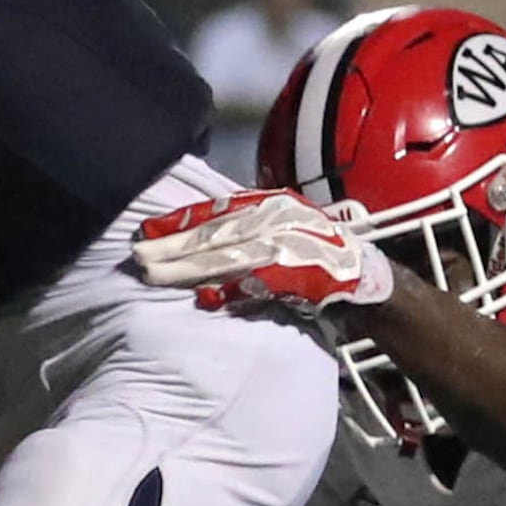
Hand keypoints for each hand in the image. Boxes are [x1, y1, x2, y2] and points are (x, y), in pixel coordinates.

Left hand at [130, 190, 397, 317]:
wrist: (367, 280)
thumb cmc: (318, 262)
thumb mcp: (280, 236)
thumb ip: (245, 238)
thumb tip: (200, 251)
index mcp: (272, 205)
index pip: (218, 209)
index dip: (180, 220)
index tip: (146, 231)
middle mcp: (280, 219)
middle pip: (216, 232)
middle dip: (174, 244)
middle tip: (137, 255)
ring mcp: (291, 246)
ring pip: (230, 256)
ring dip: (190, 267)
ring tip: (155, 275)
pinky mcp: (302, 276)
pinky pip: (259, 284)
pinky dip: (232, 292)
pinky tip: (204, 299)